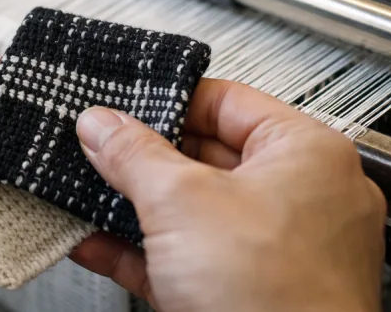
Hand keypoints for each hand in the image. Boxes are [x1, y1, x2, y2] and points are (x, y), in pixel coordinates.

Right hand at [71, 78, 385, 311]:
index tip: (121, 104)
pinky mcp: (242, 295)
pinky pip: (182, 259)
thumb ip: (133, 153)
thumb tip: (102, 125)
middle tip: (94, 146)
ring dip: (131, 205)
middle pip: (202, 157)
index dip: (167, 99)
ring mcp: (271, 252)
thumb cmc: (276, 299)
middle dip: (139, 157)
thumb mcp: (182, 201)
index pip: (227, 101)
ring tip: (83, 188)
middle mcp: (299, 200)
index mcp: (307, 156)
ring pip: (188, 213)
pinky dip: (137, 250)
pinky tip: (91, 241)